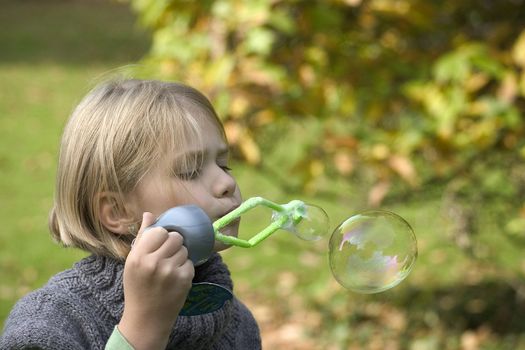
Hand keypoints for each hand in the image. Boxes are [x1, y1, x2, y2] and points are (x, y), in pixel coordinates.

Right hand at [118, 212, 194, 349]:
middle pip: (175, 237)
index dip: (162, 237)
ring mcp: (169, 271)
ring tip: (169, 270)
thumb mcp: (133, 262)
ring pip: (184, 250)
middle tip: (167, 257)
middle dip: (174, 245)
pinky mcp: (184, 280)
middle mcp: (153, 262)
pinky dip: (185, 269)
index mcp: (138, 256)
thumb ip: (142, 236)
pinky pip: (190, 263)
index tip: (159, 246)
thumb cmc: (138, 287)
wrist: (146, 318)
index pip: (159, 231)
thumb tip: (149, 214)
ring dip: (180, 257)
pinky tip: (175, 279)